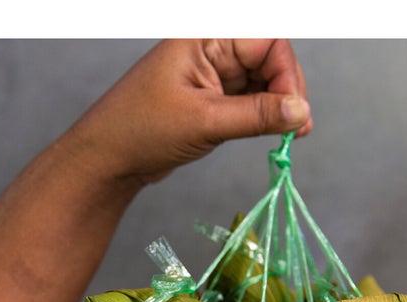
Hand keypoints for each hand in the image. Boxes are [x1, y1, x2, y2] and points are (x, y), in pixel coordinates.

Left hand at [63, 39, 311, 186]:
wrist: (105, 159)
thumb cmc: (139, 130)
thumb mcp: (204, 121)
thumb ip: (257, 114)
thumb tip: (301, 112)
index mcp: (203, 37)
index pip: (267, 39)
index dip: (286, 72)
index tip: (294, 109)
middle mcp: (208, 49)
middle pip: (269, 58)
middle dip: (287, 90)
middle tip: (298, 128)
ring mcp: (209, 73)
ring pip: (262, 80)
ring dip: (278, 105)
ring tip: (288, 137)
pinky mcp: (209, 98)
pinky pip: (249, 98)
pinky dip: (264, 115)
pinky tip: (272, 134)